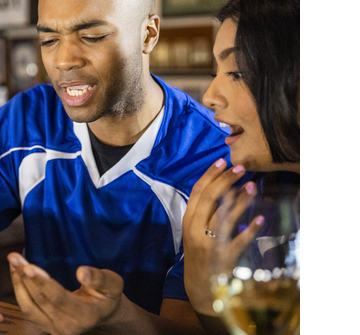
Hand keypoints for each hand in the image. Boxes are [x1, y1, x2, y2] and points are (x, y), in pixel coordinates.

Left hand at [8, 252, 123, 334]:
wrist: (104, 313)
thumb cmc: (108, 295)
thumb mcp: (113, 284)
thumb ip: (100, 278)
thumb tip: (82, 272)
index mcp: (85, 316)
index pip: (59, 299)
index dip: (42, 283)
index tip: (28, 266)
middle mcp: (67, 327)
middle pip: (40, 302)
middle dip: (25, 278)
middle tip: (14, 258)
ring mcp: (54, 329)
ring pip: (29, 307)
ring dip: (18, 284)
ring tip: (13, 263)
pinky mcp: (45, 326)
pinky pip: (27, 309)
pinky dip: (19, 290)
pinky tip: (16, 272)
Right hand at [182, 159, 263, 314]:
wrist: (200, 287)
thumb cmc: (199, 255)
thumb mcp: (195, 232)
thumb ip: (205, 213)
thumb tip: (225, 188)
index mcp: (188, 221)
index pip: (197, 191)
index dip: (210, 174)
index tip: (223, 161)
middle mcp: (196, 230)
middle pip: (211, 198)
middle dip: (226, 180)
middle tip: (241, 169)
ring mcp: (210, 243)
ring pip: (225, 215)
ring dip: (241, 198)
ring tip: (253, 185)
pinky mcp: (224, 256)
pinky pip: (239, 239)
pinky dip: (251, 229)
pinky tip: (260, 218)